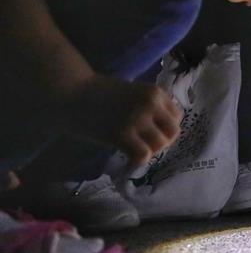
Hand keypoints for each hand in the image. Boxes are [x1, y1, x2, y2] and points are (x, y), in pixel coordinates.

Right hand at [65, 75, 182, 166]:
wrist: (70, 92)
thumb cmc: (100, 93)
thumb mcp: (133, 93)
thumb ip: (150, 107)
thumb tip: (164, 131)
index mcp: (155, 93)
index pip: (177, 116)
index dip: (165, 126)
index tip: (151, 130)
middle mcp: (150, 105)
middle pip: (173, 133)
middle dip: (162, 141)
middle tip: (144, 143)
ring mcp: (136, 120)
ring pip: (160, 145)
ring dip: (149, 151)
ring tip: (133, 148)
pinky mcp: (121, 135)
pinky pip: (142, 155)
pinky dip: (136, 160)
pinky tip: (126, 156)